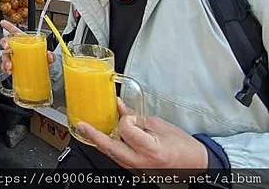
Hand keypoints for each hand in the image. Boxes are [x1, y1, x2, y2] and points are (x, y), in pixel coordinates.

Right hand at [0, 20, 54, 74]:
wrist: (40, 73)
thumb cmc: (40, 60)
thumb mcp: (46, 56)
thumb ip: (49, 55)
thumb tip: (50, 56)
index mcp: (24, 41)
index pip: (15, 32)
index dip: (8, 26)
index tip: (3, 23)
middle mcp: (16, 48)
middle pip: (6, 42)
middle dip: (5, 43)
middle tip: (7, 47)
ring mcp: (13, 57)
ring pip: (5, 56)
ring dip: (5, 60)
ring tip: (10, 66)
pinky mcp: (12, 67)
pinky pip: (5, 67)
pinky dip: (6, 69)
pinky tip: (9, 71)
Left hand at [77, 99, 207, 171]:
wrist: (195, 165)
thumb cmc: (182, 145)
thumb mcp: (160, 125)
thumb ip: (137, 117)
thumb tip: (119, 107)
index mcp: (151, 149)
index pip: (127, 130)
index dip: (125, 120)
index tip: (128, 115)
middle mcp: (142, 162)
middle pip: (111, 148)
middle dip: (94, 136)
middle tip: (82, 125)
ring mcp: (138, 170)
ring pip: (112, 155)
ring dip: (100, 142)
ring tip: (88, 130)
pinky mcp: (136, 172)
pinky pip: (118, 159)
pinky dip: (111, 148)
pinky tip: (105, 139)